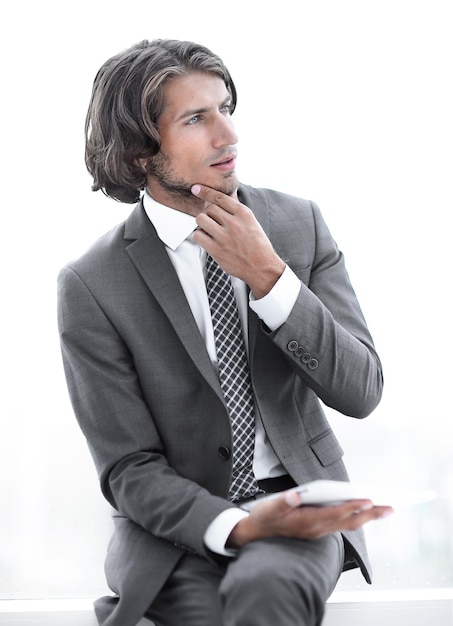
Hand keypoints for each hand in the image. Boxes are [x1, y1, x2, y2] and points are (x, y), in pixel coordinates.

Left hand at [191, 184, 284, 298]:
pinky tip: (207, 239)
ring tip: (209, 229)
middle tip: (213, 221)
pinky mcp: (216, 250)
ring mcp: (224, 237)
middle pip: (209, 208)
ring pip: (201, 219)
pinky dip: (200, 236)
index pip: (220, 197)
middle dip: (209, 213)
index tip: (196, 189)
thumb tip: (228, 194)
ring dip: (203, 223)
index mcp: (244, 214)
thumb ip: (237, 209)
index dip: (205, 191)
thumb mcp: (251, 222)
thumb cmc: (257, 245)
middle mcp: (234, 223)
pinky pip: (198, 236)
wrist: (262, 267)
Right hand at [227, 490, 393, 547]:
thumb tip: (294, 494)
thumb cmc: (264, 517)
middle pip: (349, 522)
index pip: (335, 513)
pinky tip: (364, 511)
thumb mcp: (269, 507)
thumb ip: (282, 501)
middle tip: (391, 507)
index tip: (368, 500)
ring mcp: (319, 530)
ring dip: (368, 517)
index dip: (351, 506)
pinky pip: (342, 524)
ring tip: (385, 508)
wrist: (257, 534)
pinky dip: (357, 517)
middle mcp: (317, 528)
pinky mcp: (318, 529)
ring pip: (348, 524)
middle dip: (370, 514)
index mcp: (307, 521)